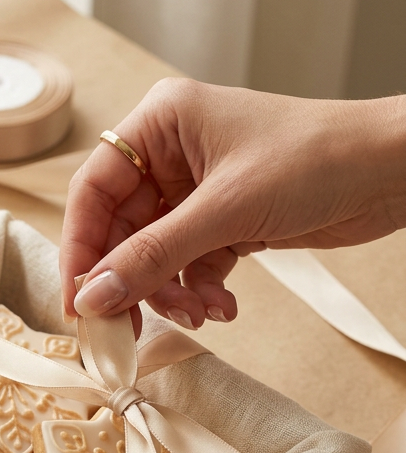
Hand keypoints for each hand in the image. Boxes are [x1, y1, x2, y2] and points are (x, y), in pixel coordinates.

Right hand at [60, 79, 405, 329]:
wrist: (392, 172)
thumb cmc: (318, 157)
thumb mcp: (225, 211)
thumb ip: (153, 257)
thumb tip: (93, 297)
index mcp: (161, 123)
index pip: (93, 191)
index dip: (81, 249)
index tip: (78, 302)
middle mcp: (171, 154)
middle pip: (120, 231)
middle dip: (130, 282)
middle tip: (126, 328)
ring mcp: (196, 191)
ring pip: (153, 256)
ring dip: (170, 293)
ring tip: (200, 314)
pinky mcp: (223, 222)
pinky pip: (188, 266)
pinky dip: (200, 292)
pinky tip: (224, 306)